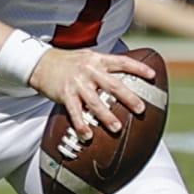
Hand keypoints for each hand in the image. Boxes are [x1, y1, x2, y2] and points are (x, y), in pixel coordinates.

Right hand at [30, 47, 156, 138]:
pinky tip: (88, 135)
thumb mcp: (88, 58)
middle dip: (128, 97)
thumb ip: (105, 67)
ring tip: (117, 128)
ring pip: (95, 101)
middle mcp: (89, 70)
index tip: (152, 76)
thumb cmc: (69, 63)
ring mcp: (77, 82)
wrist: (42, 63)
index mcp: (98, 60)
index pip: (122, 62)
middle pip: (113, 84)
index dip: (138, 68)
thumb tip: (126, 77)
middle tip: (141, 109)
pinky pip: (75, 112)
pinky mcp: (65, 94)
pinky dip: (81, 124)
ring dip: (106, 116)